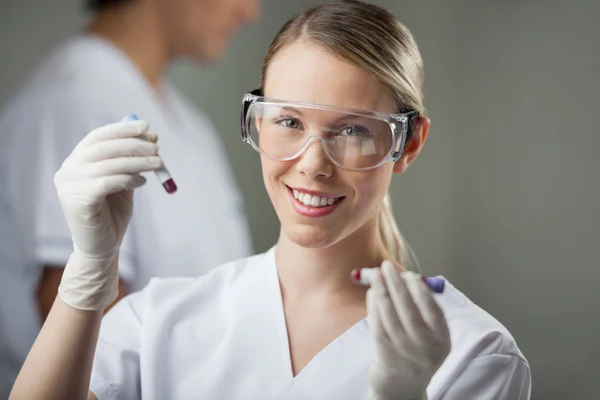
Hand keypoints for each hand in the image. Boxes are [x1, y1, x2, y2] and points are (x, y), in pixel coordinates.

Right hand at [54, 120, 161, 309]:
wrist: (102, 248)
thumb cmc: (112, 213)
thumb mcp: (123, 181)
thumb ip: (130, 160)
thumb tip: (150, 135)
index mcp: (75, 162)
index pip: (98, 136)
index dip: (122, 129)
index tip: (146, 127)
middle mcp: (67, 171)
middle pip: (103, 147)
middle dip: (133, 144)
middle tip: (157, 147)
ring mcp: (69, 186)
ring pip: (108, 164)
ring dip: (138, 161)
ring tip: (158, 163)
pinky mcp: (77, 201)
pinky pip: (107, 182)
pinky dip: (128, 179)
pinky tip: (142, 183)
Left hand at [366, 261, 450, 399]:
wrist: (403, 387)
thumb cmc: (417, 351)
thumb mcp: (430, 334)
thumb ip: (422, 309)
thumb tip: (404, 277)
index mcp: (441, 339)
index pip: (432, 309)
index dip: (419, 290)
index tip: (409, 274)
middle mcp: (425, 347)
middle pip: (408, 308)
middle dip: (395, 283)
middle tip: (386, 266)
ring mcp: (405, 352)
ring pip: (390, 315)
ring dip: (381, 290)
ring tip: (375, 274)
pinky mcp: (385, 356)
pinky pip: (377, 325)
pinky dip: (373, 306)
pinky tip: (371, 293)